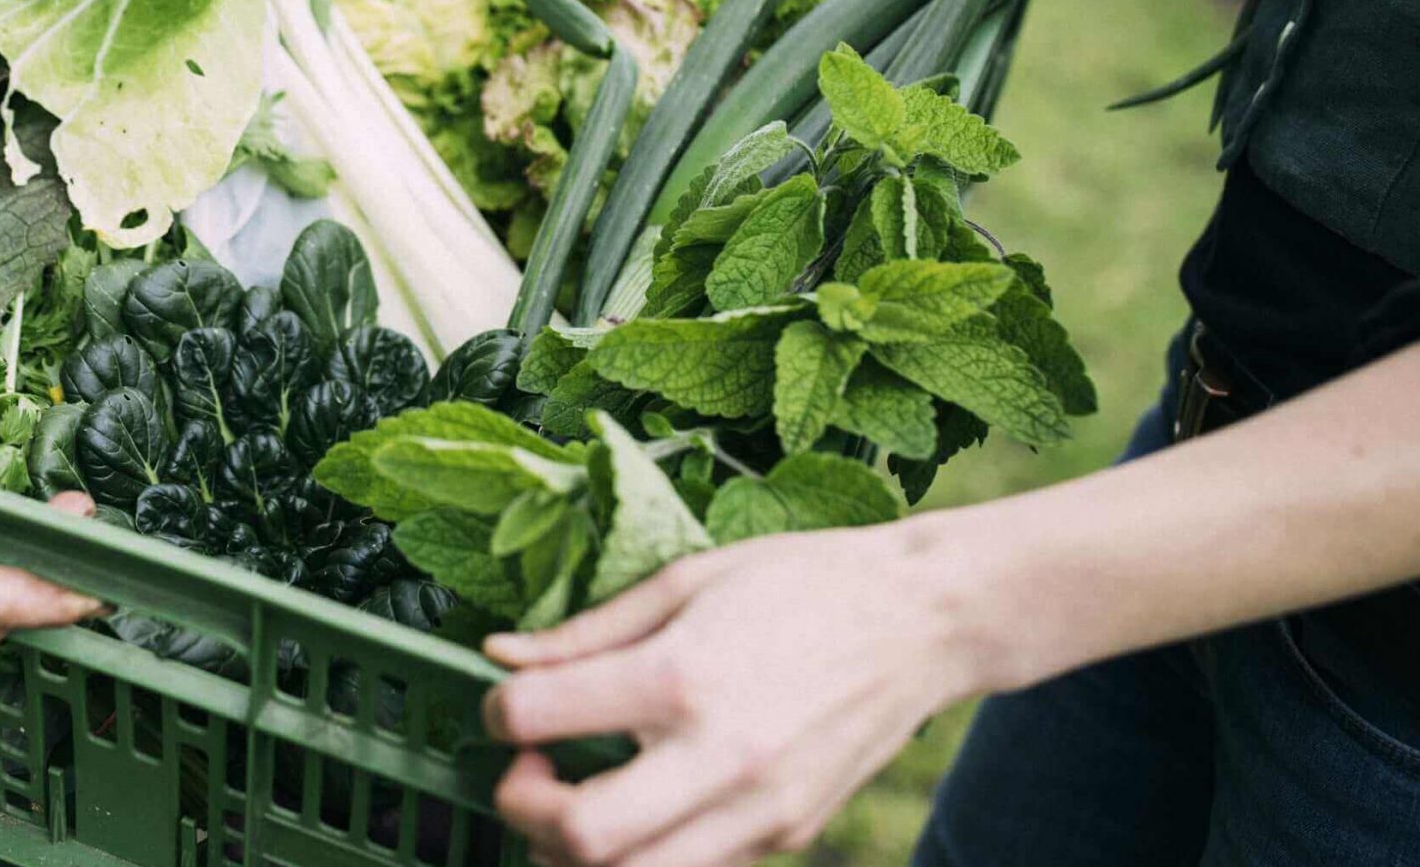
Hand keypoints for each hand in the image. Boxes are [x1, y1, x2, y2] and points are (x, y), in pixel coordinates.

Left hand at [481, 524, 980, 866]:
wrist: (922, 621)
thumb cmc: (802, 584)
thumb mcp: (686, 580)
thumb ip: (587, 631)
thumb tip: (501, 655)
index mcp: (682, 676)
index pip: (539, 718)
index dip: (496, 713)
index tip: (506, 706)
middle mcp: (719, 756)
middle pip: (580, 838)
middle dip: (524, 812)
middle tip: (529, 774)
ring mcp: (758, 810)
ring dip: (578, 856)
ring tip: (576, 805)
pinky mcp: (786, 837)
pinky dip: (647, 855)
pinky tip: (644, 806)